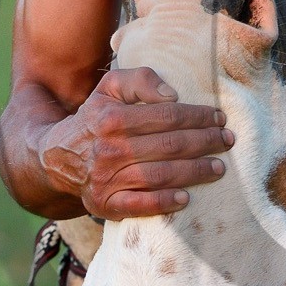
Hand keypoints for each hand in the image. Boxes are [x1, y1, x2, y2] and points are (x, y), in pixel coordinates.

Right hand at [39, 68, 233, 219]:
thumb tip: (172, 96)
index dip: (198, 117)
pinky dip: (164, 202)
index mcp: (112, 119)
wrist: (57, 156)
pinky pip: (139, 205)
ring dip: (194, 172)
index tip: (219, 118)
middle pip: (169, 146)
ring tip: (218, 168)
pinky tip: (185, 198)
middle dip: (205, 143)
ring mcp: (107, 179)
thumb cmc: (96, 118)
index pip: (167, 117)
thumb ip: (140, 79)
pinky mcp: (105, 203)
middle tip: (227, 141)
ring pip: (160, 175)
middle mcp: (109, 149)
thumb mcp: (110, 87)